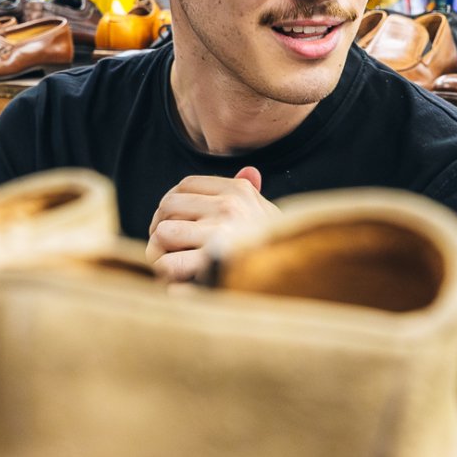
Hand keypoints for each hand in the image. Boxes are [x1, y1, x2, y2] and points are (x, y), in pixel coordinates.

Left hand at [146, 166, 278, 282]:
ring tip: (170, 267)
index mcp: (239, 191)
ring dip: (159, 253)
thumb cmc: (274, 250)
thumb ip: (253, 194)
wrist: (297, 280)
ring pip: (163, 234)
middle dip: (160, 228)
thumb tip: (249, 171)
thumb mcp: (267, 216)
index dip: (171, 205)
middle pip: (167, 205)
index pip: (185, 185)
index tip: (174, 222)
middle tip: (167, 248)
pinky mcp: (211, 264)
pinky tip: (176, 285)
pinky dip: (167, 277)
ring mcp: (221, 233)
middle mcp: (229, 207)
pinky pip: (169, 264)